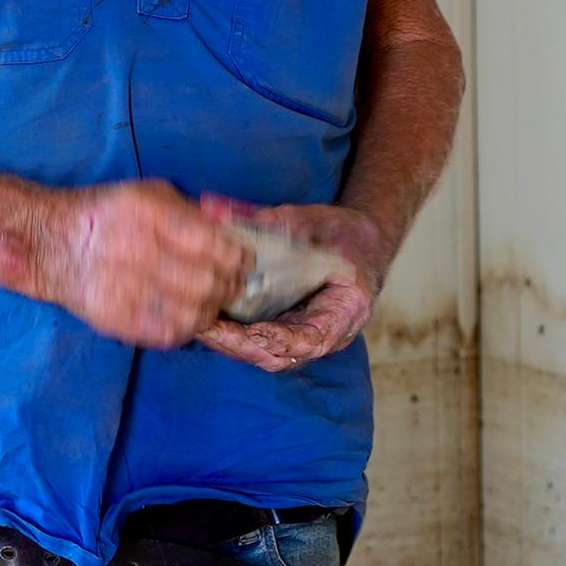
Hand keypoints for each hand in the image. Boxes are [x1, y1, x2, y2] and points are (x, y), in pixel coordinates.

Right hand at [32, 180, 243, 347]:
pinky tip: (186, 316)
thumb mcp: (150, 193)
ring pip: (192, 312)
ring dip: (210, 310)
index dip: (237, 257)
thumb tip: (234, 232)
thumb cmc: (108, 213)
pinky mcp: (114, 317)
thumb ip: (192, 212)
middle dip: (229, 286)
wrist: (51, 242)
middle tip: (231, 286)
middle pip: (207, 282)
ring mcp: (124, 286)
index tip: (242, 261)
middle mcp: (136, 248)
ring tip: (209, 303)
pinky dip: (185, 327)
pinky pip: (167, 333)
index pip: (213, 244)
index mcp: (148, 212)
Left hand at [198, 200, 386, 372]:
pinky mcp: (289, 330)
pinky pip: (261, 344)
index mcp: (347, 309)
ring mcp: (307, 335)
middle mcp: (329, 332)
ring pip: (267, 355)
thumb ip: (272, 222)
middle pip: (282, 355)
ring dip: (233, 346)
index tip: (255, 332)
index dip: (284, 339)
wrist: (362, 243)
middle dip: (242, 346)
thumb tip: (218, 209)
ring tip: (202, 327)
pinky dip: (235, 338)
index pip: (314, 338)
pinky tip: (209, 323)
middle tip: (210, 329)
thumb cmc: (344, 233)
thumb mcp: (314, 222)